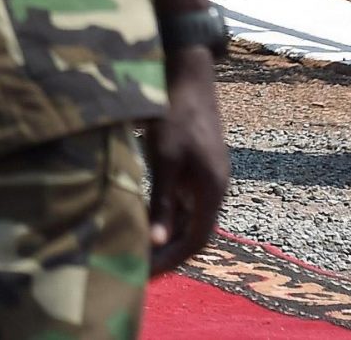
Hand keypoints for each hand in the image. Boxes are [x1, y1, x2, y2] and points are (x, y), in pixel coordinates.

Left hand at [146, 49, 229, 275]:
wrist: (186, 75)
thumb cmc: (174, 114)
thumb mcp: (165, 158)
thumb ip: (163, 201)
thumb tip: (159, 243)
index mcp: (212, 191)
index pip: (197, 241)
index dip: (172, 260)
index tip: (145, 275)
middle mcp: (213, 188)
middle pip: (194, 232)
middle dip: (168, 254)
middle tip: (137, 271)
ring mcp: (205, 176)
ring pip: (188, 218)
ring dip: (166, 236)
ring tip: (137, 251)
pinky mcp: (193, 165)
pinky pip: (182, 201)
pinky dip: (165, 216)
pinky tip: (143, 220)